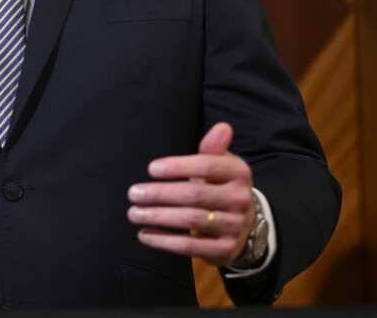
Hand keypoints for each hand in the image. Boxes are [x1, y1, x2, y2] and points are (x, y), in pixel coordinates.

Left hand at [126, 122, 255, 266]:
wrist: (243, 224)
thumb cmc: (219, 186)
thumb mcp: (220, 164)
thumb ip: (214, 148)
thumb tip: (222, 127)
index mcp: (238, 173)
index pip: (207, 166)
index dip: (178, 166)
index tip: (151, 169)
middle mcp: (240, 199)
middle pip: (195, 194)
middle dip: (160, 194)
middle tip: (133, 193)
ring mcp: (234, 226)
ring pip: (191, 220)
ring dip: (158, 217)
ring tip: (134, 213)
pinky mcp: (225, 250)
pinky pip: (191, 246)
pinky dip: (165, 241)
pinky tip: (145, 235)